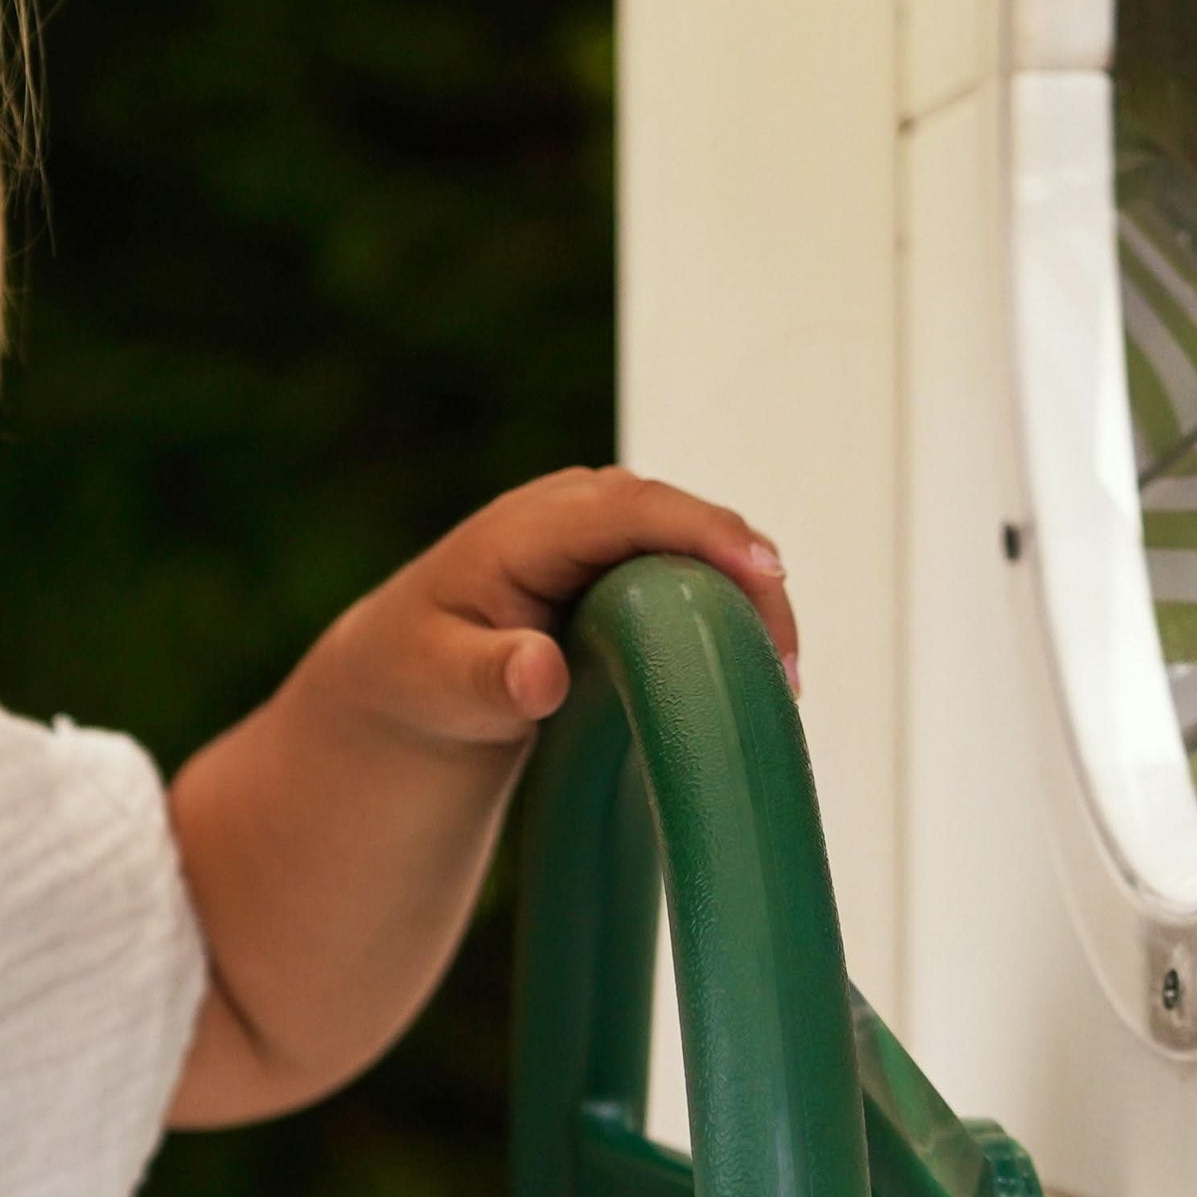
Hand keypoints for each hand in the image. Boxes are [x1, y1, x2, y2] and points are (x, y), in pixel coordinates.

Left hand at [312, 465, 798, 750]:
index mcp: (524, 529)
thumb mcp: (434, 687)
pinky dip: (733, 614)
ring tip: (783, 681)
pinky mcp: (631, 565)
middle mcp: (575, 513)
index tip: (764, 569)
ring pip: (700, 546)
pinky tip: (759, 672)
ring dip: (751, 601)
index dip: (701, 531)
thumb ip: (483, 679)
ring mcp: (608, 535)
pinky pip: (695, 574)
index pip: (628, 509)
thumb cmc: (417, 676)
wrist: (409, 673)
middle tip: (786, 667)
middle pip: (683, 521)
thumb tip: (539, 674)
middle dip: (747, 577)